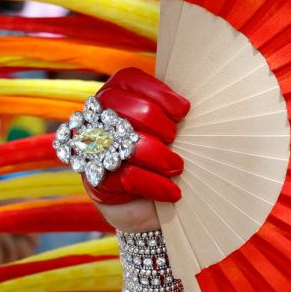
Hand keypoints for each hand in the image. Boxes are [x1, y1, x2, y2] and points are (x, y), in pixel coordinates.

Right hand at [82, 68, 187, 232]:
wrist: (156, 212)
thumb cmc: (168, 163)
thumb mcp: (174, 134)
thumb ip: (175, 115)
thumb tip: (197, 105)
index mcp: (117, 99)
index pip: (127, 79)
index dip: (156, 91)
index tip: (182, 110)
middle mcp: (99, 120)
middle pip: (120, 104)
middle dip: (155, 121)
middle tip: (175, 139)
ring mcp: (92, 150)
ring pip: (121, 139)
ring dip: (157, 154)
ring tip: (178, 167)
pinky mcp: (96, 181)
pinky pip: (124, 175)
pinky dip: (154, 183)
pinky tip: (172, 192)